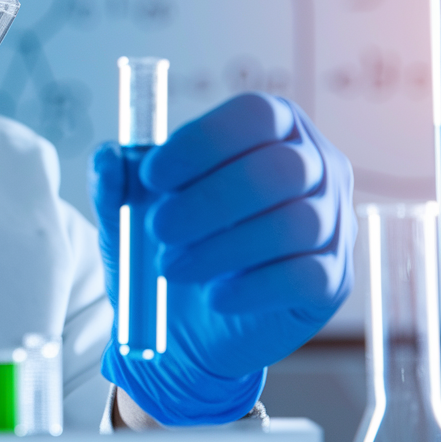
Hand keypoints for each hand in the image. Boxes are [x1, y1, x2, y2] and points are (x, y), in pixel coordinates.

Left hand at [91, 93, 353, 425]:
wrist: (184, 326)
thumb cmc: (165, 247)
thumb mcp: (126, 214)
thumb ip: (113, 181)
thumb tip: (108, 156)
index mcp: (273, 130)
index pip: (255, 114)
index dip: (201, 142)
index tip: (150, 177)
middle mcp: (316, 167)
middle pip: (280, 168)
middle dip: (209, 201)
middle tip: (158, 230)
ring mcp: (332, 224)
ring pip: (296, 224)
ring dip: (223, 248)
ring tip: (171, 268)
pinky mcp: (333, 280)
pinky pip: (306, 276)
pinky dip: (252, 287)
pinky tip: (214, 297)